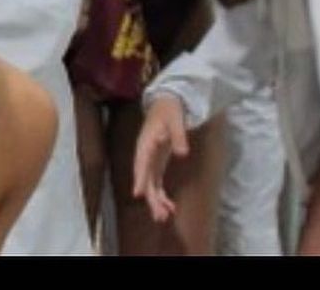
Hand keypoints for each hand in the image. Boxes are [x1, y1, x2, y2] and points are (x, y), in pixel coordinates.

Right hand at [132, 94, 188, 221]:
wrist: (166, 101)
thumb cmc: (169, 108)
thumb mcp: (176, 118)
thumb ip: (178, 135)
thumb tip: (182, 154)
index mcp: (146, 142)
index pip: (142, 162)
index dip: (140, 178)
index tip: (137, 194)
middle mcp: (145, 153)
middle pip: (145, 178)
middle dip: (151, 197)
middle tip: (160, 216)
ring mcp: (150, 159)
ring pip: (150, 183)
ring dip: (156, 200)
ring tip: (164, 218)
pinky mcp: (156, 162)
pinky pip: (156, 182)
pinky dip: (162, 195)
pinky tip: (170, 207)